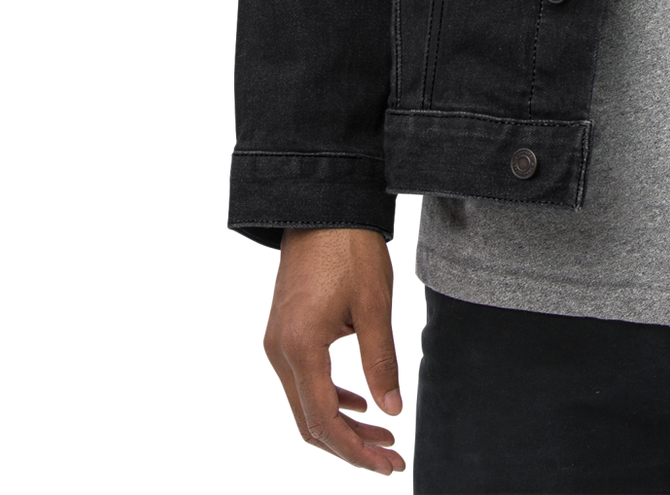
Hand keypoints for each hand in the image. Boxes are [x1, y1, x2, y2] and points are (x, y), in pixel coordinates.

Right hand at [259, 227, 408, 477]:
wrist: (324, 204)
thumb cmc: (351, 248)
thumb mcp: (376, 305)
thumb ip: (381, 363)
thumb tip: (393, 413)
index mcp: (299, 349)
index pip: (325, 423)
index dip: (357, 452)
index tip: (391, 465)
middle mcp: (278, 353)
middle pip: (310, 424)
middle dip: (351, 447)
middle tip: (392, 459)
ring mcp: (276, 343)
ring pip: (306, 405)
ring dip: (344, 424)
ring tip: (385, 435)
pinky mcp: (283, 333)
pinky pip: (305, 382)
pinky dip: (333, 398)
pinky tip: (363, 403)